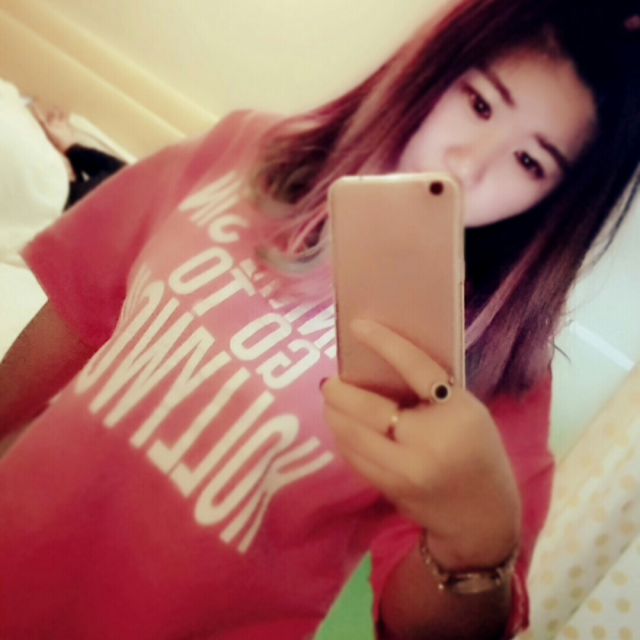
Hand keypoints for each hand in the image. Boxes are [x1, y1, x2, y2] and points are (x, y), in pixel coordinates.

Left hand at [321, 319, 520, 569]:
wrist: (482, 517)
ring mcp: (405, 471)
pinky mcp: (389, 489)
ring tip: (333, 401)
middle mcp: (428, 443)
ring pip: (351, 434)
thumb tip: (379, 363)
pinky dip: (343, 436)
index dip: (385, 343)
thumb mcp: (467, 412)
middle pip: (368, 408)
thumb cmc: (478, 453)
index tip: (358, 326)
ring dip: (335, 414)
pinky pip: (353, 456)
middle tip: (331, 381)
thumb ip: (431, 390)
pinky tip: (344, 426)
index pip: (416, 368)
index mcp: (457, 414)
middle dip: (340, 391)